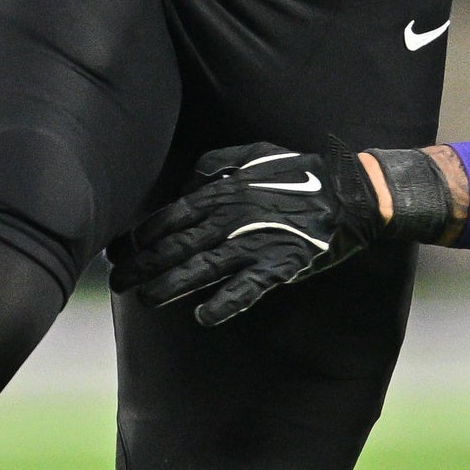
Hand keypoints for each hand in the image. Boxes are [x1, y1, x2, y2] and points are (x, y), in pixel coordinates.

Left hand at [118, 144, 387, 325]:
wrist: (351, 193)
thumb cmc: (300, 173)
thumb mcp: (254, 153)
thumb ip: (216, 166)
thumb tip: (186, 186)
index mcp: (223, 193)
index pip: (170, 218)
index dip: (141, 236)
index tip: (118, 251)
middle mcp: (232, 218)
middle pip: (177, 246)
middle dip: (143, 265)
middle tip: (118, 281)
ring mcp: (255, 243)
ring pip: (202, 268)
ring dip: (171, 285)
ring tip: (147, 300)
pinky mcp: (279, 265)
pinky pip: (247, 288)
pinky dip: (224, 302)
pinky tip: (203, 316)